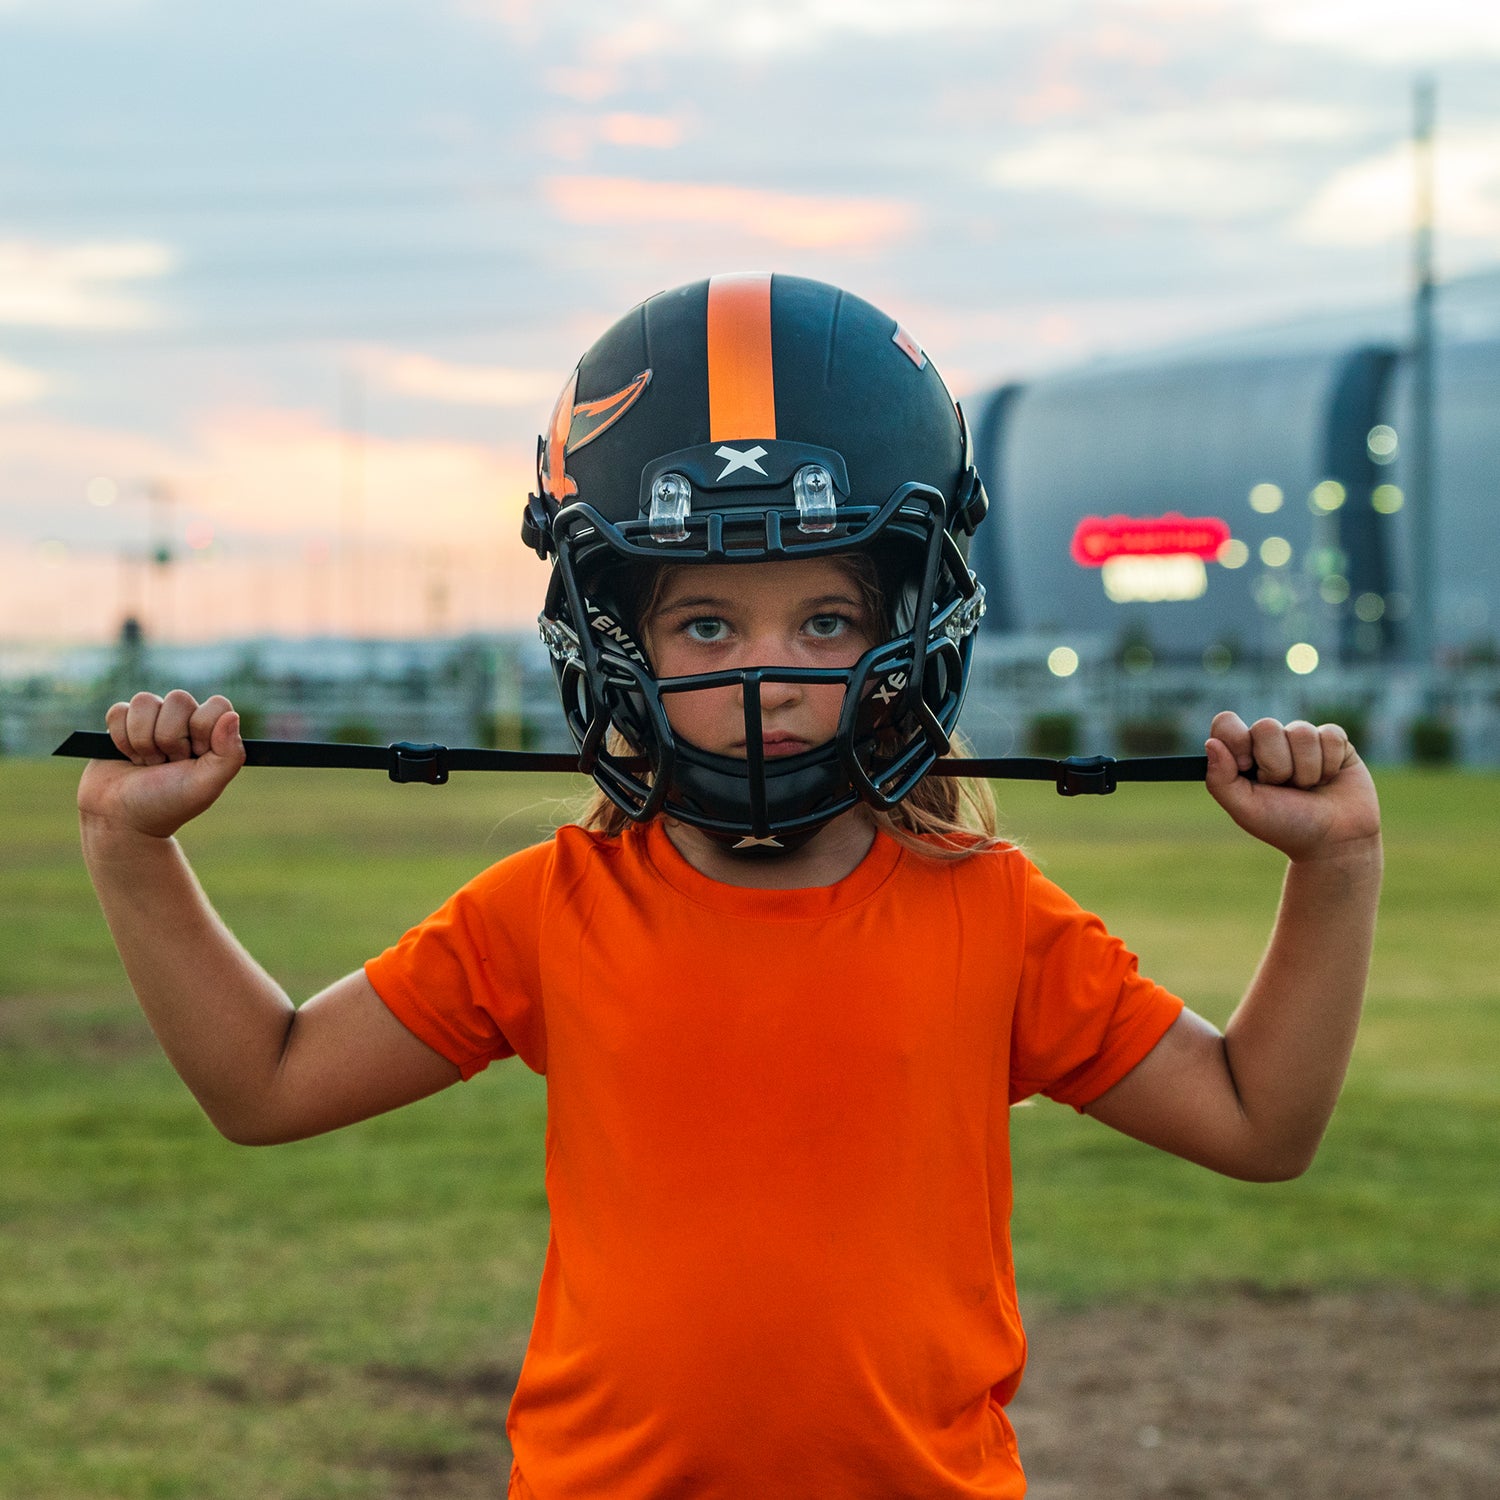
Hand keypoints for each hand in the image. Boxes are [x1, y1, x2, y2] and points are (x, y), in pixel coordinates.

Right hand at [78, 690, 246, 840]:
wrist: (122, 820)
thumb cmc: (168, 804)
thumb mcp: (206, 785)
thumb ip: (229, 754)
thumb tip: (232, 716)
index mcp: (213, 734)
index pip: (217, 704)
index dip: (202, 729)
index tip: (194, 757)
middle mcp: (185, 722)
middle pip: (178, 698)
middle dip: (169, 738)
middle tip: (167, 764)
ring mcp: (153, 721)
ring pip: (145, 701)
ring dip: (143, 740)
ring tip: (147, 763)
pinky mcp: (122, 724)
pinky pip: (118, 711)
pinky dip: (121, 739)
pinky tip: (128, 758)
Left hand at [1204, 711, 1380, 863]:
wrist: (1335, 841)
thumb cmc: (1286, 826)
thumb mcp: (1246, 810)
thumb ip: (1221, 780)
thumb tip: (1211, 744)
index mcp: (1242, 756)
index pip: (1226, 723)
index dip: (1236, 741)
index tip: (1246, 767)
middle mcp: (1269, 743)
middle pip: (1266, 726)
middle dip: (1277, 765)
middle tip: (1284, 787)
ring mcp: (1301, 740)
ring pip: (1301, 732)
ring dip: (1306, 770)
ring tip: (1308, 787)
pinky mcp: (1333, 740)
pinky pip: (1330, 735)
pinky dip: (1330, 764)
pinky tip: (1328, 779)